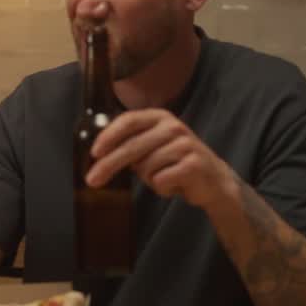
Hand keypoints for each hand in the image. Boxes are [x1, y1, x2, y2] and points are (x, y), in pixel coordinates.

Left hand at [87, 109, 237, 211]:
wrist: (214, 181)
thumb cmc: (174, 163)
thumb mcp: (151, 147)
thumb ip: (130, 144)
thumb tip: (96, 154)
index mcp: (160, 117)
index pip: (128, 121)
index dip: (108, 136)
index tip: (94, 152)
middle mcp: (173, 127)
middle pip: (131, 147)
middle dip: (108, 165)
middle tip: (91, 180)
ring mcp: (185, 144)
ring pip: (145, 168)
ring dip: (148, 179)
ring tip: (164, 177)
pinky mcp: (193, 164)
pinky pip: (160, 181)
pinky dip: (162, 189)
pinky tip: (174, 184)